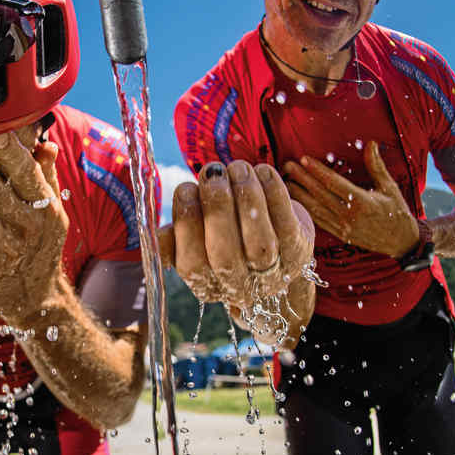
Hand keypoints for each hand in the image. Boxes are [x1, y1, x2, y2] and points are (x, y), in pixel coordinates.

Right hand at [163, 160, 313, 311]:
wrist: (282, 260)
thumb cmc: (230, 244)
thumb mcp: (199, 246)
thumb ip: (175, 241)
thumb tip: (155, 235)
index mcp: (208, 285)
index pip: (191, 264)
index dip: (186, 224)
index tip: (185, 188)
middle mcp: (240, 287)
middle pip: (225, 255)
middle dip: (216, 208)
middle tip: (211, 172)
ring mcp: (273, 273)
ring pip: (259, 242)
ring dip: (246, 197)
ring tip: (236, 167)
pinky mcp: (299, 250)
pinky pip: (286, 222)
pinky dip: (274, 192)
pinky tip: (262, 170)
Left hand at [283, 140, 418, 257]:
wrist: (401, 242)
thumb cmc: (397, 212)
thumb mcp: (389, 187)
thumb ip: (377, 166)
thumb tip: (371, 144)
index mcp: (361, 202)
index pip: (333, 183)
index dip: (317, 170)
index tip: (303, 159)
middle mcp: (349, 216)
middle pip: (319, 194)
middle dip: (302, 179)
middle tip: (286, 166)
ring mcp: (342, 227)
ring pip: (315, 209)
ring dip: (299, 194)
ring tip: (284, 182)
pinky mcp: (339, 234)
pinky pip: (318, 220)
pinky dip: (305, 210)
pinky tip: (294, 202)